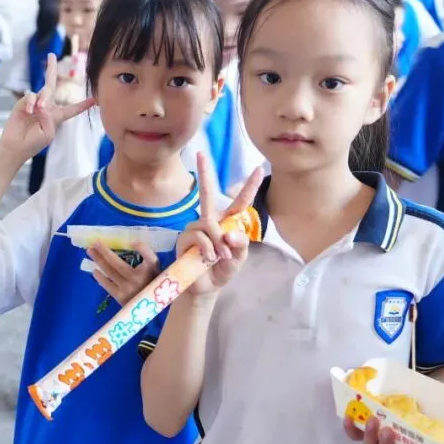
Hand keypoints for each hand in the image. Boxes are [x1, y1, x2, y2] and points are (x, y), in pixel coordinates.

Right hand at [0, 54, 94, 167]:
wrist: (15, 146)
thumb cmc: (33, 143)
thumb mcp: (48, 132)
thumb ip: (49, 117)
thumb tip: (42, 103)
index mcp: (56, 117)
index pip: (72, 109)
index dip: (83, 105)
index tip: (94, 100)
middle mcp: (46, 107)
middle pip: (51, 86)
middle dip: (51, 69)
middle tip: (52, 55)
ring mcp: (34, 104)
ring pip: (42, 91)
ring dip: (42, 98)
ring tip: (37, 110)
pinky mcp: (23, 103)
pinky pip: (30, 96)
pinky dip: (31, 102)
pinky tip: (30, 110)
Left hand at [88, 241, 158, 305]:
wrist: (147, 306)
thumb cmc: (150, 283)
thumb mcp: (154, 269)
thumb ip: (146, 256)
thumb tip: (130, 242)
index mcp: (151, 270)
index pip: (150, 257)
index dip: (142, 248)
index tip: (133, 242)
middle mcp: (139, 278)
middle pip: (118, 263)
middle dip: (105, 251)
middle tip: (95, 242)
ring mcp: (128, 288)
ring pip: (110, 271)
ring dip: (98, 260)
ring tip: (90, 251)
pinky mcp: (120, 297)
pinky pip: (107, 284)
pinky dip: (100, 277)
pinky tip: (95, 270)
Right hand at [177, 153, 263, 295]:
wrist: (205, 289)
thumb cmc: (222, 270)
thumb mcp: (239, 258)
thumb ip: (241, 244)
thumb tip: (230, 232)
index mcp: (228, 223)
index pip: (240, 202)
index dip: (249, 186)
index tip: (259, 169)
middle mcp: (210, 221)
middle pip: (207, 193)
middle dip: (204, 173)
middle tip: (200, 154)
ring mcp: (195, 229)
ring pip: (208, 223)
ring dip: (217, 241)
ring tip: (220, 256)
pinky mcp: (184, 239)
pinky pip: (199, 236)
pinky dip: (207, 248)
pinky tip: (208, 258)